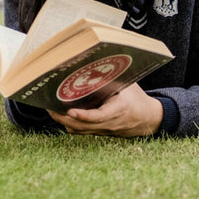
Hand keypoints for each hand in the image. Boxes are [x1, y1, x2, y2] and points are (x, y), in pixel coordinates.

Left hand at [47, 84, 162, 137]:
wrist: (148, 118)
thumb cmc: (136, 98)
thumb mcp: (128, 85)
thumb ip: (112, 79)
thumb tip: (95, 66)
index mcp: (119, 110)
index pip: (99, 116)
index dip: (84, 116)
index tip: (71, 111)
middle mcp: (110, 123)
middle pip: (84, 126)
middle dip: (64, 119)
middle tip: (50, 108)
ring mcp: (104, 130)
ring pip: (81, 131)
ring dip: (65, 122)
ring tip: (52, 110)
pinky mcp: (101, 132)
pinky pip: (83, 131)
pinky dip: (71, 124)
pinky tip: (63, 114)